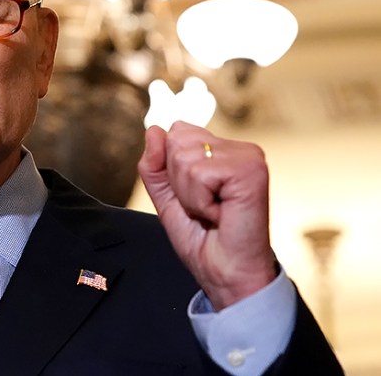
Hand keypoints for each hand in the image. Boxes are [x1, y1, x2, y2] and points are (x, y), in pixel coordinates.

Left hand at [137, 122, 276, 309]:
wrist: (226, 274)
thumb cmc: (202, 239)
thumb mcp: (166, 197)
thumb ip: (154, 164)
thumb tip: (153, 130)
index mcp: (221, 150)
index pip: (174, 132)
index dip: (170, 170)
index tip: (194, 197)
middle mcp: (238, 148)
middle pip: (177, 139)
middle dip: (178, 181)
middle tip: (203, 207)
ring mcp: (248, 156)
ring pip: (185, 156)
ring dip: (189, 195)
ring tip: (213, 212)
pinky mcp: (252, 170)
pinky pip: (200, 173)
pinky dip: (200, 201)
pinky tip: (222, 214)